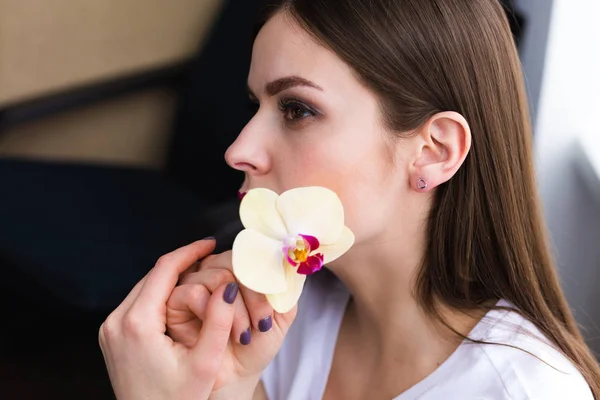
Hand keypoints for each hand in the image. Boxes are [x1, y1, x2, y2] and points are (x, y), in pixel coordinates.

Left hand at [99, 240, 240, 399]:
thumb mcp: (206, 365)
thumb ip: (219, 323)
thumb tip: (228, 287)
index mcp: (136, 324)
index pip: (163, 270)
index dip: (189, 251)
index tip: (210, 243)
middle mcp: (116, 322)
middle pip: (152, 276)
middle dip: (182, 263)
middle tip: (210, 257)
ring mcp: (109, 330)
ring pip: (144, 287)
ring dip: (171, 278)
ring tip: (200, 273)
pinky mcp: (111, 337)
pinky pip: (137, 302)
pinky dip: (159, 293)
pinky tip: (180, 297)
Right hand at [167, 249, 296, 397]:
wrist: (235, 377)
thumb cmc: (255, 344)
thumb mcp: (281, 315)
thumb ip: (286, 288)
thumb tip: (287, 263)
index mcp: (241, 269)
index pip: (253, 254)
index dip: (265, 278)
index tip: (275, 306)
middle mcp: (217, 270)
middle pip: (235, 261)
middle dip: (253, 295)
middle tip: (261, 324)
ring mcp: (195, 282)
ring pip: (217, 276)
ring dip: (236, 309)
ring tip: (243, 335)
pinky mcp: (176, 300)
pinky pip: (193, 291)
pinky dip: (211, 311)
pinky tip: (221, 331)